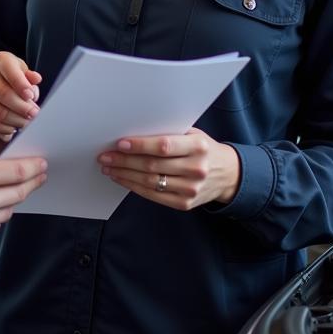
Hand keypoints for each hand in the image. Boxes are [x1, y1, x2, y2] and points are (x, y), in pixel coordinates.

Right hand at [0, 51, 41, 139]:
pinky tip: (15, 127)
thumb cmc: (15, 77)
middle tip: (34, 114)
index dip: (22, 85)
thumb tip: (35, 79)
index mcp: (1, 60)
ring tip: (27, 122)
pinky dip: (5, 128)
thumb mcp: (24, 73)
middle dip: (22, 107)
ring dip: (16, 120)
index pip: (11, 72)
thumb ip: (30, 77)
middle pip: (4, 94)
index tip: (31, 96)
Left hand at [98, 129, 240, 210]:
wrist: (227, 174)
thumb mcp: (193, 135)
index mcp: (198, 147)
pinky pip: (154, 196)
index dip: (140, 145)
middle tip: (105, 156)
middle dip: (124, 161)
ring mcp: (191, 189)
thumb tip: (134, 130)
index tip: (120, 143)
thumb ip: (170, 133)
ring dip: (125, 174)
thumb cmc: (203, 149)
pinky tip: (123, 179)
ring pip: (150, 182)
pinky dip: (134, 187)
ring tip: (109, 168)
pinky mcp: (185, 203)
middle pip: (152, 165)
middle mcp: (196, 168)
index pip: (164, 146)